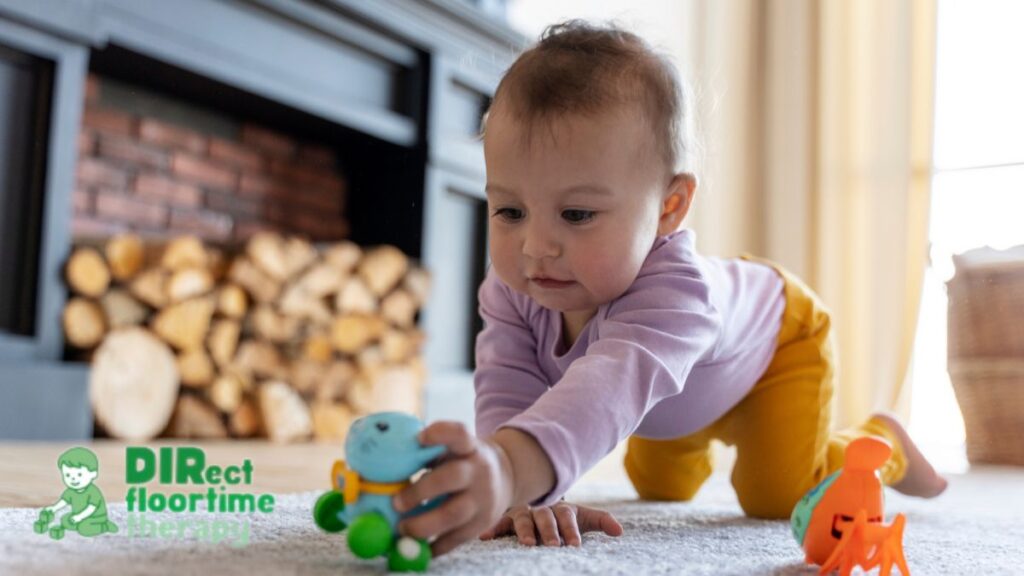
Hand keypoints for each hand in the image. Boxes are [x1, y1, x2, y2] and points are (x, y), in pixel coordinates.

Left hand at [392, 421, 515, 556]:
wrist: (504, 477)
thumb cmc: (463, 462)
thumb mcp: (454, 449)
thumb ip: (428, 453)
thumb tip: (386, 463)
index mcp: (469, 447)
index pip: (460, 434)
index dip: (441, 433)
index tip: (419, 438)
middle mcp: (480, 470)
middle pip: (453, 477)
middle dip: (421, 491)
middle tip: (395, 503)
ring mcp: (483, 499)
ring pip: (454, 515)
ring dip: (423, 525)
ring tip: (401, 529)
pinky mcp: (482, 523)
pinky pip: (456, 539)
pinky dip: (434, 546)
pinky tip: (416, 547)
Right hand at [479, 502, 622, 546]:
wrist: (540, 506)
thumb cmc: (563, 518)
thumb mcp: (582, 517)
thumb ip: (600, 521)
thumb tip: (620, 531)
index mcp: (561, 509)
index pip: (567, 518)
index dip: (570, 531)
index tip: (574, 546)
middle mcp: (541, 509)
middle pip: (545, 517)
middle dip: (549, 532)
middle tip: (553, 546)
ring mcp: (523, 513)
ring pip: (523, 519)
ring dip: (524, 531)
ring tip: (527, 544)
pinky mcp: (507, 519)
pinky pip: (499, 523)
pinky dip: (493, 528)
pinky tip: (486, 537)